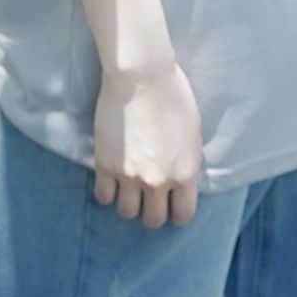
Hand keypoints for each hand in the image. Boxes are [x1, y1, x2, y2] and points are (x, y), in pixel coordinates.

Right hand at [93, 58, 203, 227]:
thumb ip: (186, 162)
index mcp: (185, 173)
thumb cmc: (172, 96)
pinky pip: (103, 196)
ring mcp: (130, 175)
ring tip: (128, 192)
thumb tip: (180, 179)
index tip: (171, 210)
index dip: (177, 215)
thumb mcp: (192, 133)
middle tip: (149, 201)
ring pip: (127, 213)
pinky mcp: (105, 165)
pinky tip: (111, 181)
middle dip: (152, 212)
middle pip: (153, 220)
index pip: (183, 215)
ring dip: (129, 205)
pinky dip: (108, 192)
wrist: (141, 77)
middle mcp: (158, 180)